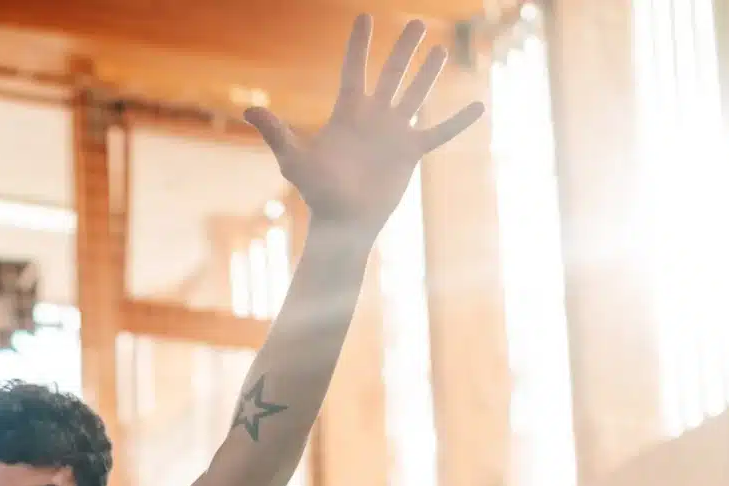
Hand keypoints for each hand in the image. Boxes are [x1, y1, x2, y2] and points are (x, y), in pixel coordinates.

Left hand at [243, 16, 483, 236]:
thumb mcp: (295, 159)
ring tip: (440, 50)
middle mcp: (374, 117)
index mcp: (348, 113)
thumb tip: (249, 110)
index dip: (359, 44)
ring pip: (416, 95)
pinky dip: (458, 121)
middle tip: (417, 21)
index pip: (355, 69)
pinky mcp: (411, 153)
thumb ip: (276, 132)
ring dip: (429, 73)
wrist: (343, 222)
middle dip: (404, 48)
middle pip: (392, 74)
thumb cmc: (317, 193)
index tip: (364, 16)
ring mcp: (394, 133)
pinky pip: (439, 132)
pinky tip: (479, 106)